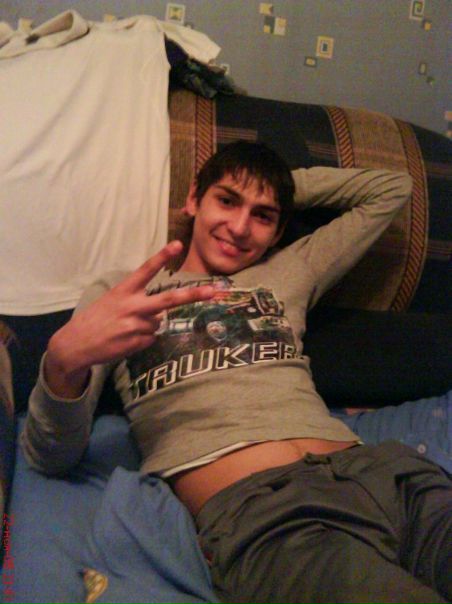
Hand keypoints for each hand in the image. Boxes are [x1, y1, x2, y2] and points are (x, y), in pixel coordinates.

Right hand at [45, 241, 214, 397]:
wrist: (76, 344)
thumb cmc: (96, 318)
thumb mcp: (112, 301)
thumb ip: (136, 301)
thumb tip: (161, 313)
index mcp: (124, 290)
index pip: (146, 270)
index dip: (162, 256)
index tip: (177, 244)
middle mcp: (132, 306)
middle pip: (169, 299)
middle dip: (193, 295)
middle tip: (213, 291)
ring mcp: (136, 325)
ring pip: (159, 322)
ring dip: (148, 325)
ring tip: (126, 328)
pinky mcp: (137, 342)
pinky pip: (152, 337)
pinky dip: (143, 338)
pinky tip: (126, 339)